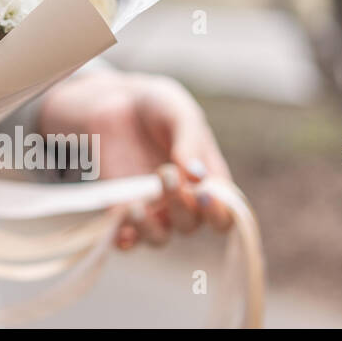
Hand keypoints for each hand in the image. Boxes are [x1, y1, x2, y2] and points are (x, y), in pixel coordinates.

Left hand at [36, 70, 232, 248]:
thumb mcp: (179, 113)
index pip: (224, 215)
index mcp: (209, 181)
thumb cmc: (159, 106)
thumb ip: (190, 142)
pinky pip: (125, 235)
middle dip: (180, 204)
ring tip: (136, 206)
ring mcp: (152, 206)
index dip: (219, 212)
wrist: (117, 101)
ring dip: (149, 229)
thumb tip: (197, 176)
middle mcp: (184, 200)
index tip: (204, 192)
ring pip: (159, 237)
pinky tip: (119, 232)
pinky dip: (123, 239)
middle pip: (190, 224)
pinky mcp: (122, 206)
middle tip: (165, 172)